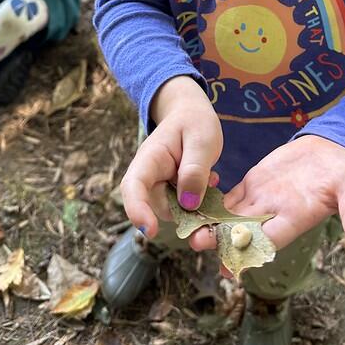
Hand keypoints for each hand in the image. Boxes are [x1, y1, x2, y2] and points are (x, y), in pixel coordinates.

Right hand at [120, 75, 222, 238]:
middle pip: (154, 205)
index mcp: (150, 158)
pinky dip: (198, 201)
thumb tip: (188, 204)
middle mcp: (149, 175)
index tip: (151, 231)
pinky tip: (209, 180)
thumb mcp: (201, 140)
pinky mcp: (171, 191)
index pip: (134, 187)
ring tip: (210, 177)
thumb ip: (195, 170)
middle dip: (180, 210)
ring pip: (171, 209)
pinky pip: (182, 207)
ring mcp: (159, 185)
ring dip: (193, 204)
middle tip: (209, 190)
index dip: (137, 211)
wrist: (191, 113)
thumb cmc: (194, 122)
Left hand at [191, 135, 344, 253]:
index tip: (231, 265)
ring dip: (212, 223)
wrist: (333, 150)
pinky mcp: (254, 183)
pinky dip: (214, 202)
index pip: (270, 240)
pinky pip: (231, 197)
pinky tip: (194, 203)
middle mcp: (274, 213)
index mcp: (296, 218)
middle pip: (244, 232)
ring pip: (232, 216)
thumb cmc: (344, 172)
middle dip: (221, 239)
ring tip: (188, 229)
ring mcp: (262, 199)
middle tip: (196, 243)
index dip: (252, 252)